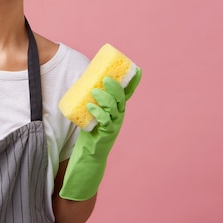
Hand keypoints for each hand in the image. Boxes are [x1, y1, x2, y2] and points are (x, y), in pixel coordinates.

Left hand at [59, 68, 140, 200]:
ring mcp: (114, 125)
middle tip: (106, 78)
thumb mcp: (95, 111)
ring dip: (105, 99)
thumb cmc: (91, 129)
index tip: (137, 69)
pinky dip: (98, 112)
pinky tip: (90, 106)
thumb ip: (94, 99)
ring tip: (95, 91)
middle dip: (116, 87)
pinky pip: (104, 121)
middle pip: (122, 99)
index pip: (128, 93)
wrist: (90, 154)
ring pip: (114, 109)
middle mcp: (119, 116)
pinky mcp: (106, 133)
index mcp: (118, 108)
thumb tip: (85, 80)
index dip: (134, 82)